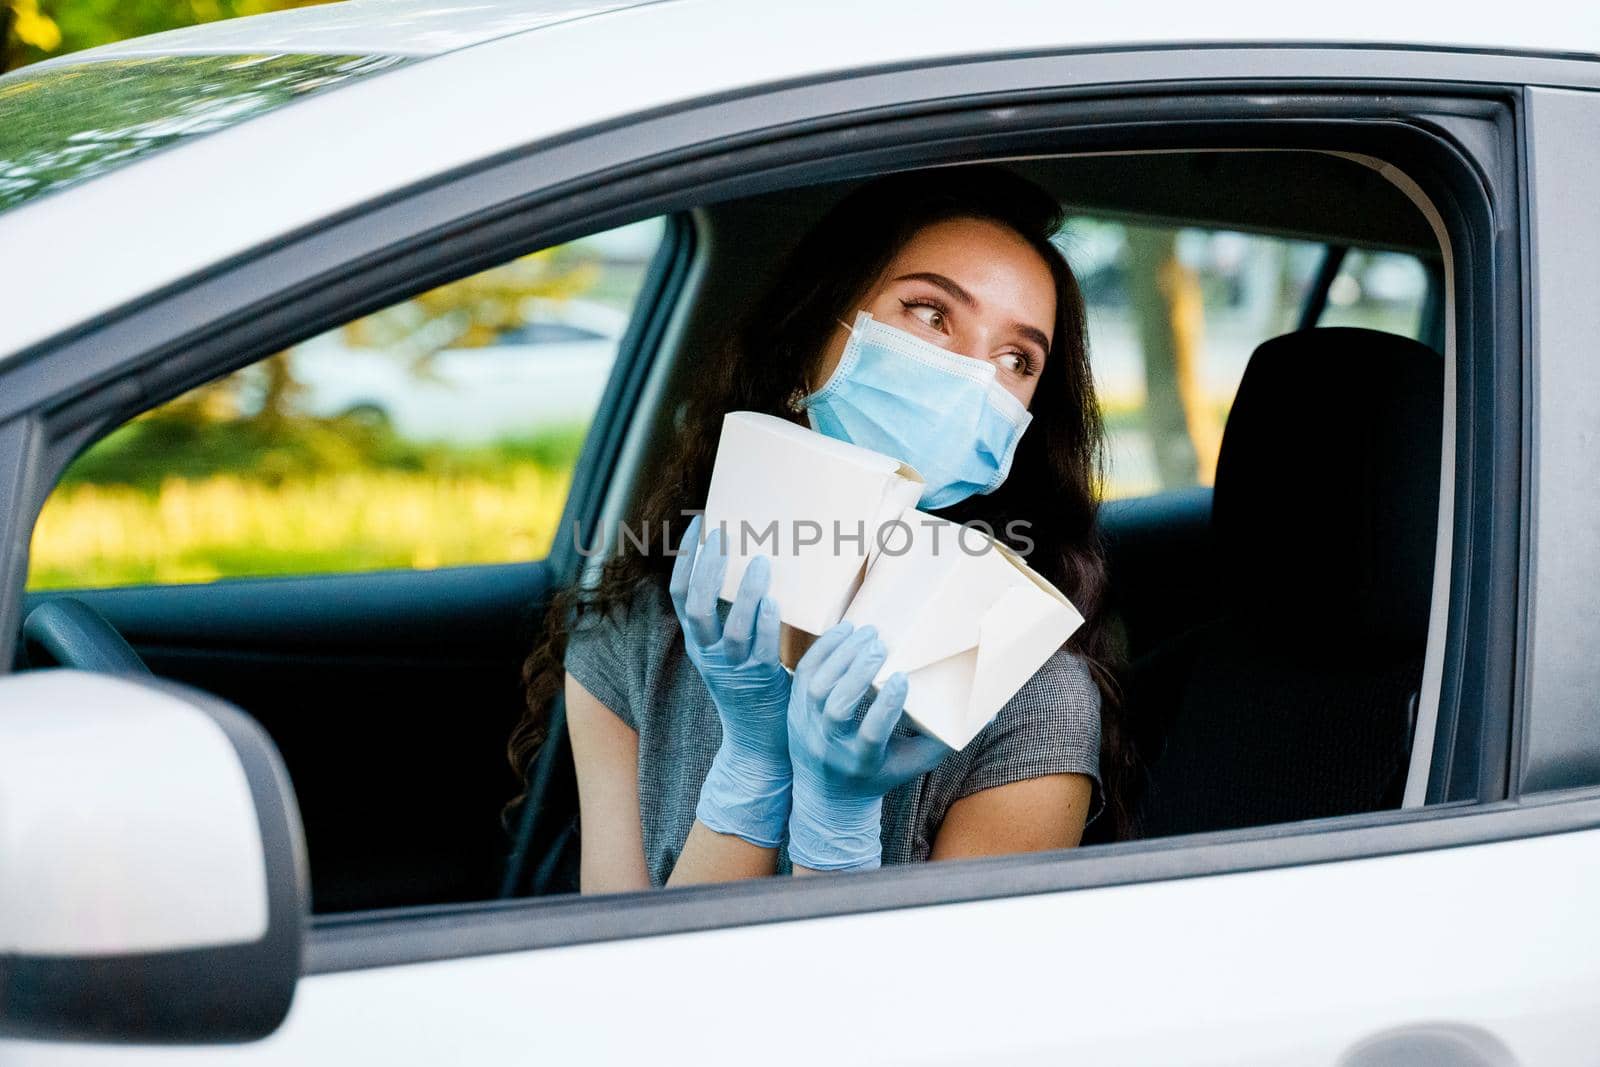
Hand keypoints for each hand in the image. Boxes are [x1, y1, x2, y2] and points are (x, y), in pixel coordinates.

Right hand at [670, 514, 791, 847]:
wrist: (759, 744)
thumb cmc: (754, 688)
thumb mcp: (734, 650)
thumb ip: (736, 616)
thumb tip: (753, 568)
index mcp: (699, 642)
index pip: (679, 593)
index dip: (685, 558)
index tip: (698, 524)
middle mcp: (708, 653)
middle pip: (696, 605)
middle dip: (708, 567)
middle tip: (724, 533)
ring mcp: (732, 669)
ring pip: (729, 627)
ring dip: (743, 592)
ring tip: (761, 562)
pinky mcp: (758, 683)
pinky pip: (758, 650)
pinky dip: (763, 624)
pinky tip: (774, 603)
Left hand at [786, 621, 951, 869]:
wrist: (828, 798)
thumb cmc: (879, 774)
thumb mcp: (913, 763)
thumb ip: (946, 740)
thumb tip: (988, 712)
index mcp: (862, 762)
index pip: (871, 734)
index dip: (885, 707)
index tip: (902, 678)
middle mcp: (830, 746)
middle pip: (838, 708)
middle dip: (857, 673)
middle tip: (879, 644)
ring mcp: (807, 728)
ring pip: (816, 689)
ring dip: (839, 657)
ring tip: (864, 633)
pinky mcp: (795, 710)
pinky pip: (803, 676)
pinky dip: (821, 651)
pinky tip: (842, 632)